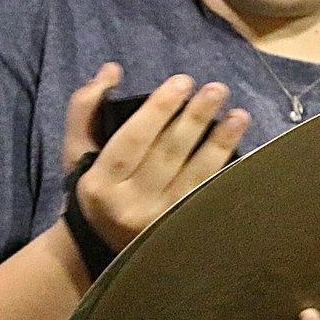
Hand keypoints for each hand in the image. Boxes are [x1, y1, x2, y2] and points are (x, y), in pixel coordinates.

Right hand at [63, 66, 249, 250]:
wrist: (100, 248)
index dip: (159, 109)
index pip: (133, 139)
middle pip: (167, 155)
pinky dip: (223, 173)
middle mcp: (129, 205)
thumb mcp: (77, 152)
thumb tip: (112, 70)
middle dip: (195, 118)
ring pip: (193, 177)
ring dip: (219, 144)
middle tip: (217, 89)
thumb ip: (86, 108)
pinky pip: (205, 197)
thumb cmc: (95, 188)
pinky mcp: (179, 232)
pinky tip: (241, 151)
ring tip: (239, 115)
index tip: (183, 81)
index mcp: (100, 182)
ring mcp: (157, 223)